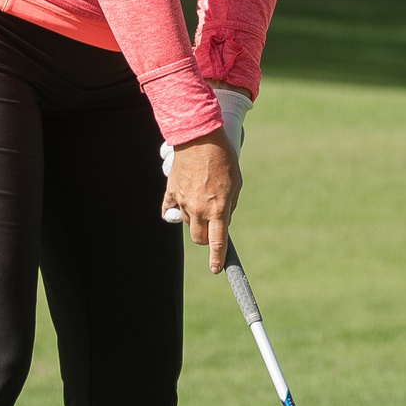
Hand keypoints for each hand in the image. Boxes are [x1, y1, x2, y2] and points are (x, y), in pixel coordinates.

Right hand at [163, 129, 241, 272]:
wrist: (199, 136)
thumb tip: (222, 221)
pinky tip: (180, 203)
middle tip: (211, 225)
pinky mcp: (171, 191)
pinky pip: (169, 209)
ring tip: (201, 196)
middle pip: (199, 238)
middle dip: (205, 237)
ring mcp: (182, 201)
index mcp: (218, 209)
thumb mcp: (236, 183)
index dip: (217, 259)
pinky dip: (174, 210)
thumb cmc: (223, 158)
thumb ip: (229, 206)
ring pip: (186, 222)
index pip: (217, 243)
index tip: (216, 269)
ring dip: (194, 217)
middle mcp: (198, 209)